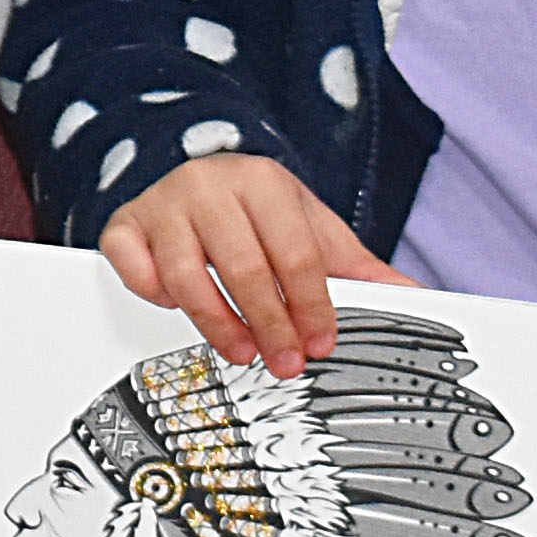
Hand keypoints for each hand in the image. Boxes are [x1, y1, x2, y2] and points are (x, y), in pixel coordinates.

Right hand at [95, 154, 394, 379]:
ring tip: (239, 350)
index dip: (311, 305)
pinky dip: (150, 293)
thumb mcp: (311, 229)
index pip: (295, 252)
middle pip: (244, 266)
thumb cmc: (257, 212)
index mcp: (264, 181)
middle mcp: (209, 186)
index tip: (319, 342)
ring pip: (186, 274)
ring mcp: (162, 204)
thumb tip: (411, 295)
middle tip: (284, 362)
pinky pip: (132, 265)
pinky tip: (174, 309)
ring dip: (216, 323)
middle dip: (269, 324)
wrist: (199, 174)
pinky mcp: (125, 225)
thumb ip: (357, 267)